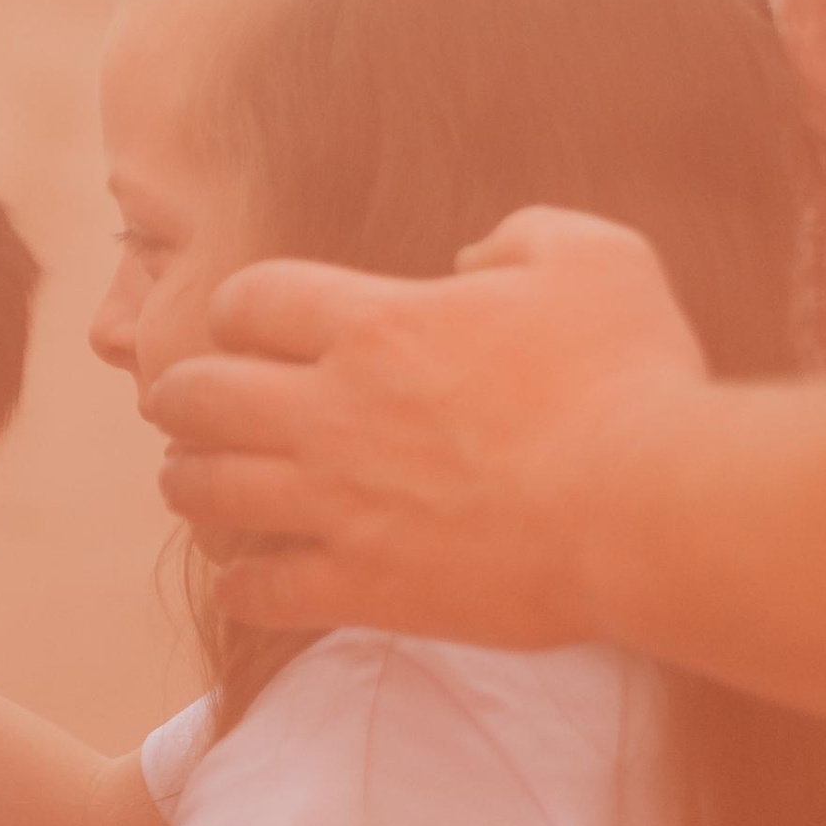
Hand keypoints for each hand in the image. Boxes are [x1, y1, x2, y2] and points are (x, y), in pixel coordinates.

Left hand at [148, 208, 711, 643]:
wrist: (646, 507)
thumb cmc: (630, 377)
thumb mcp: (594, 257)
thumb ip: (520, 236)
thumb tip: (468, 259)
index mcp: (377, 322)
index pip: (252, 300)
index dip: (236, 310)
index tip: (243, 326)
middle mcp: (334, 409)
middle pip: (203, 394)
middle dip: (181, 396)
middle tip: (179, 404)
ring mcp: (340, 502)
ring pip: (210, 489)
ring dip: (187, 480)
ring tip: (185, 481)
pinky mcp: (365, 586)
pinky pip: (262, 589)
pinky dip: (242, 583)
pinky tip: (244, 581)